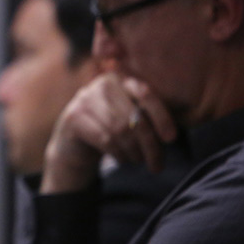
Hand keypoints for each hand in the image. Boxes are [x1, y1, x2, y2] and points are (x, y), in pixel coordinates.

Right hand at [40, 73, 177, 193]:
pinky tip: (122, 159)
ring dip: (134, 152)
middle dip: (150, 144)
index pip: (145, 94)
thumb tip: (170, 135)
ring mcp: (85, 99)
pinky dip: (119, 154)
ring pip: (120, 130)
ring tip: (138, 161)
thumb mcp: (130, 118)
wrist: (73, 144)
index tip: (171, 139)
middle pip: (134, 117)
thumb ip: (147, 117)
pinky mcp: (74, 117)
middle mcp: (102, 83)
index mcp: (121, 78)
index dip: (161, 116)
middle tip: (157, 165)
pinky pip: (105, 139)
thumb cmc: (110, 130)